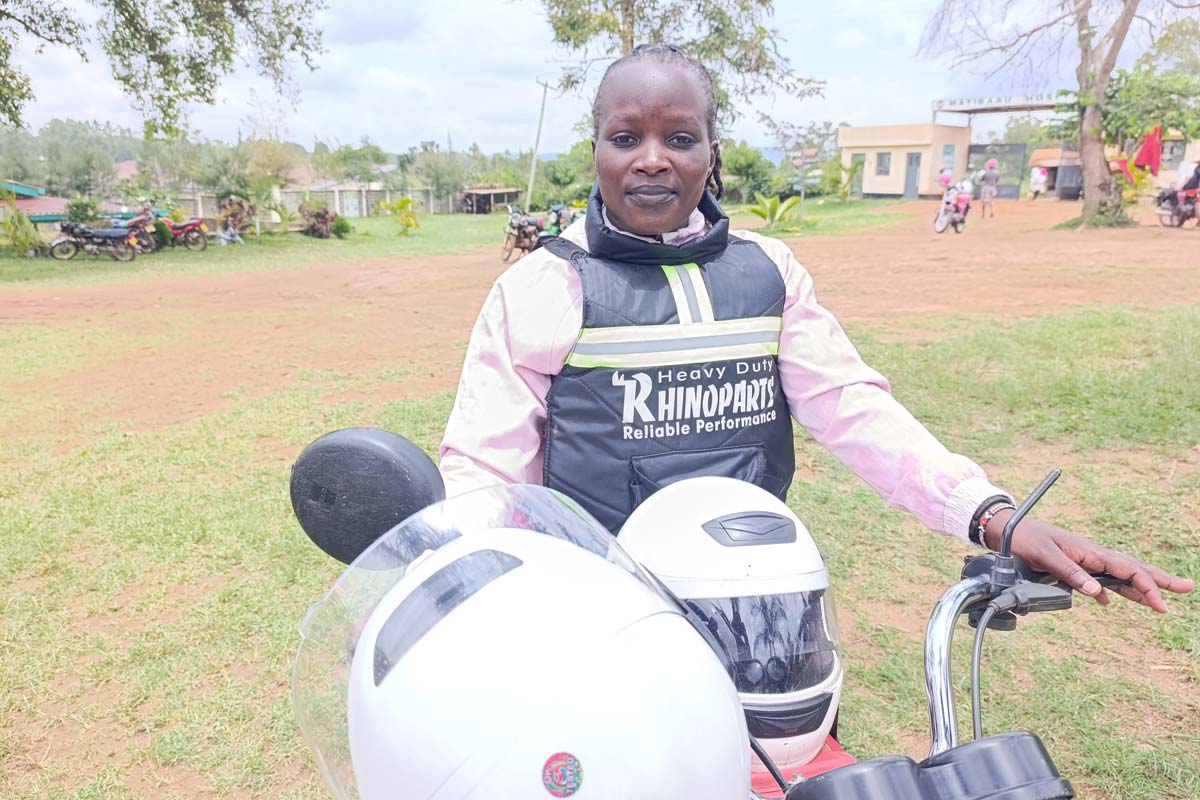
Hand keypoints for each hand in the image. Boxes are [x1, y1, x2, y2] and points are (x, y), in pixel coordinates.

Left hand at [983, 511, 1193, 612]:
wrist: (1005, 528)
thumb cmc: (1024, 538)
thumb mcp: (1045, 555)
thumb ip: (1071, 573)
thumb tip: (1097, 593)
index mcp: (1089, 550)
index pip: (1127, 568)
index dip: (1147, 586)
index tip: (1160, 605)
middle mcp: (1091, 554)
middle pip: (1132, 567)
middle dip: (1159, 580)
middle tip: (1185, 588)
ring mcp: (1083, 559)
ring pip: (1118, 574)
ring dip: (1139, 586)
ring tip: (1159, 598)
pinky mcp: (1072, 565)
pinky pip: (1097, 578)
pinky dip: (1108, 589)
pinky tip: (1109, 601)